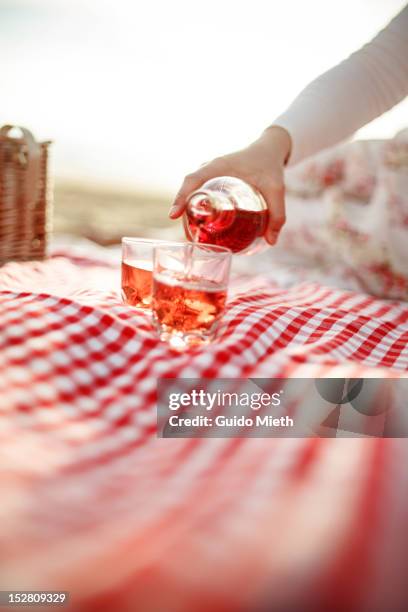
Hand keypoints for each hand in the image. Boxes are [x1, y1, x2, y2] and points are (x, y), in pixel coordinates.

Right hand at [168, 126, 291, 244]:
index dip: (181, 196)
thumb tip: (271, 242)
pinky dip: (197, 209)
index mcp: (219, 166)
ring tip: (193, 236)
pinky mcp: (213, 181)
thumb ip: (277, 214)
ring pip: (192, 193)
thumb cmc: (270, 166)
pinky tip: (200, 226)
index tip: (174, 215)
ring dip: (189, 212)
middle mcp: (210, 169)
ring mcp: (209, 175)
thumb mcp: (276, 189)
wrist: (269, 150)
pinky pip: (199, 194)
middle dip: (184, 212)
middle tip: (188, 236)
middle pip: (189, 190)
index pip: (192, 180)